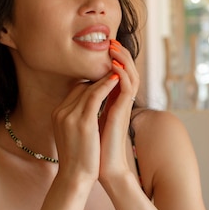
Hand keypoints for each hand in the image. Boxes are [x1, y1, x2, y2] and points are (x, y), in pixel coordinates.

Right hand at [51, 73, 120, 181]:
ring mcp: (70, 116)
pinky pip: (95, 96)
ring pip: (89, 88)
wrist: (75, 178)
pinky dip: (106, 85)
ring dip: (104, 78)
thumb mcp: (73, 134)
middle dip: (99, 77)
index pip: (76, 90)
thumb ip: (77, 119)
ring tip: (118, 70)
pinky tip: (117, 80)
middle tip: (115, 68)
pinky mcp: (82, 122)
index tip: (107, 79)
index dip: (92, 83)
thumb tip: (89, 110)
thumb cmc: (79, 159)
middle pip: (82, 86)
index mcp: (58, 114)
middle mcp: (61, 112)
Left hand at [98, 39, 139, 179]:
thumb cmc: (90, 148)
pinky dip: (122, 75)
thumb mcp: (84, 120)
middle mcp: (119, 103)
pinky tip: (114, 66)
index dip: (110, 60)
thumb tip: (79, 90)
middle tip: (111, 41)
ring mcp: (122, 107)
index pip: (114, 74)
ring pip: (129, 76)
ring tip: (114, 47)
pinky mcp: (122, 113)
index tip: (101, 47)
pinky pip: (127, 88)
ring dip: (123, 60)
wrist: (97, 167)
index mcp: (111, 103)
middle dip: (119, 55)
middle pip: (125, 71)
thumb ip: (87, 104)